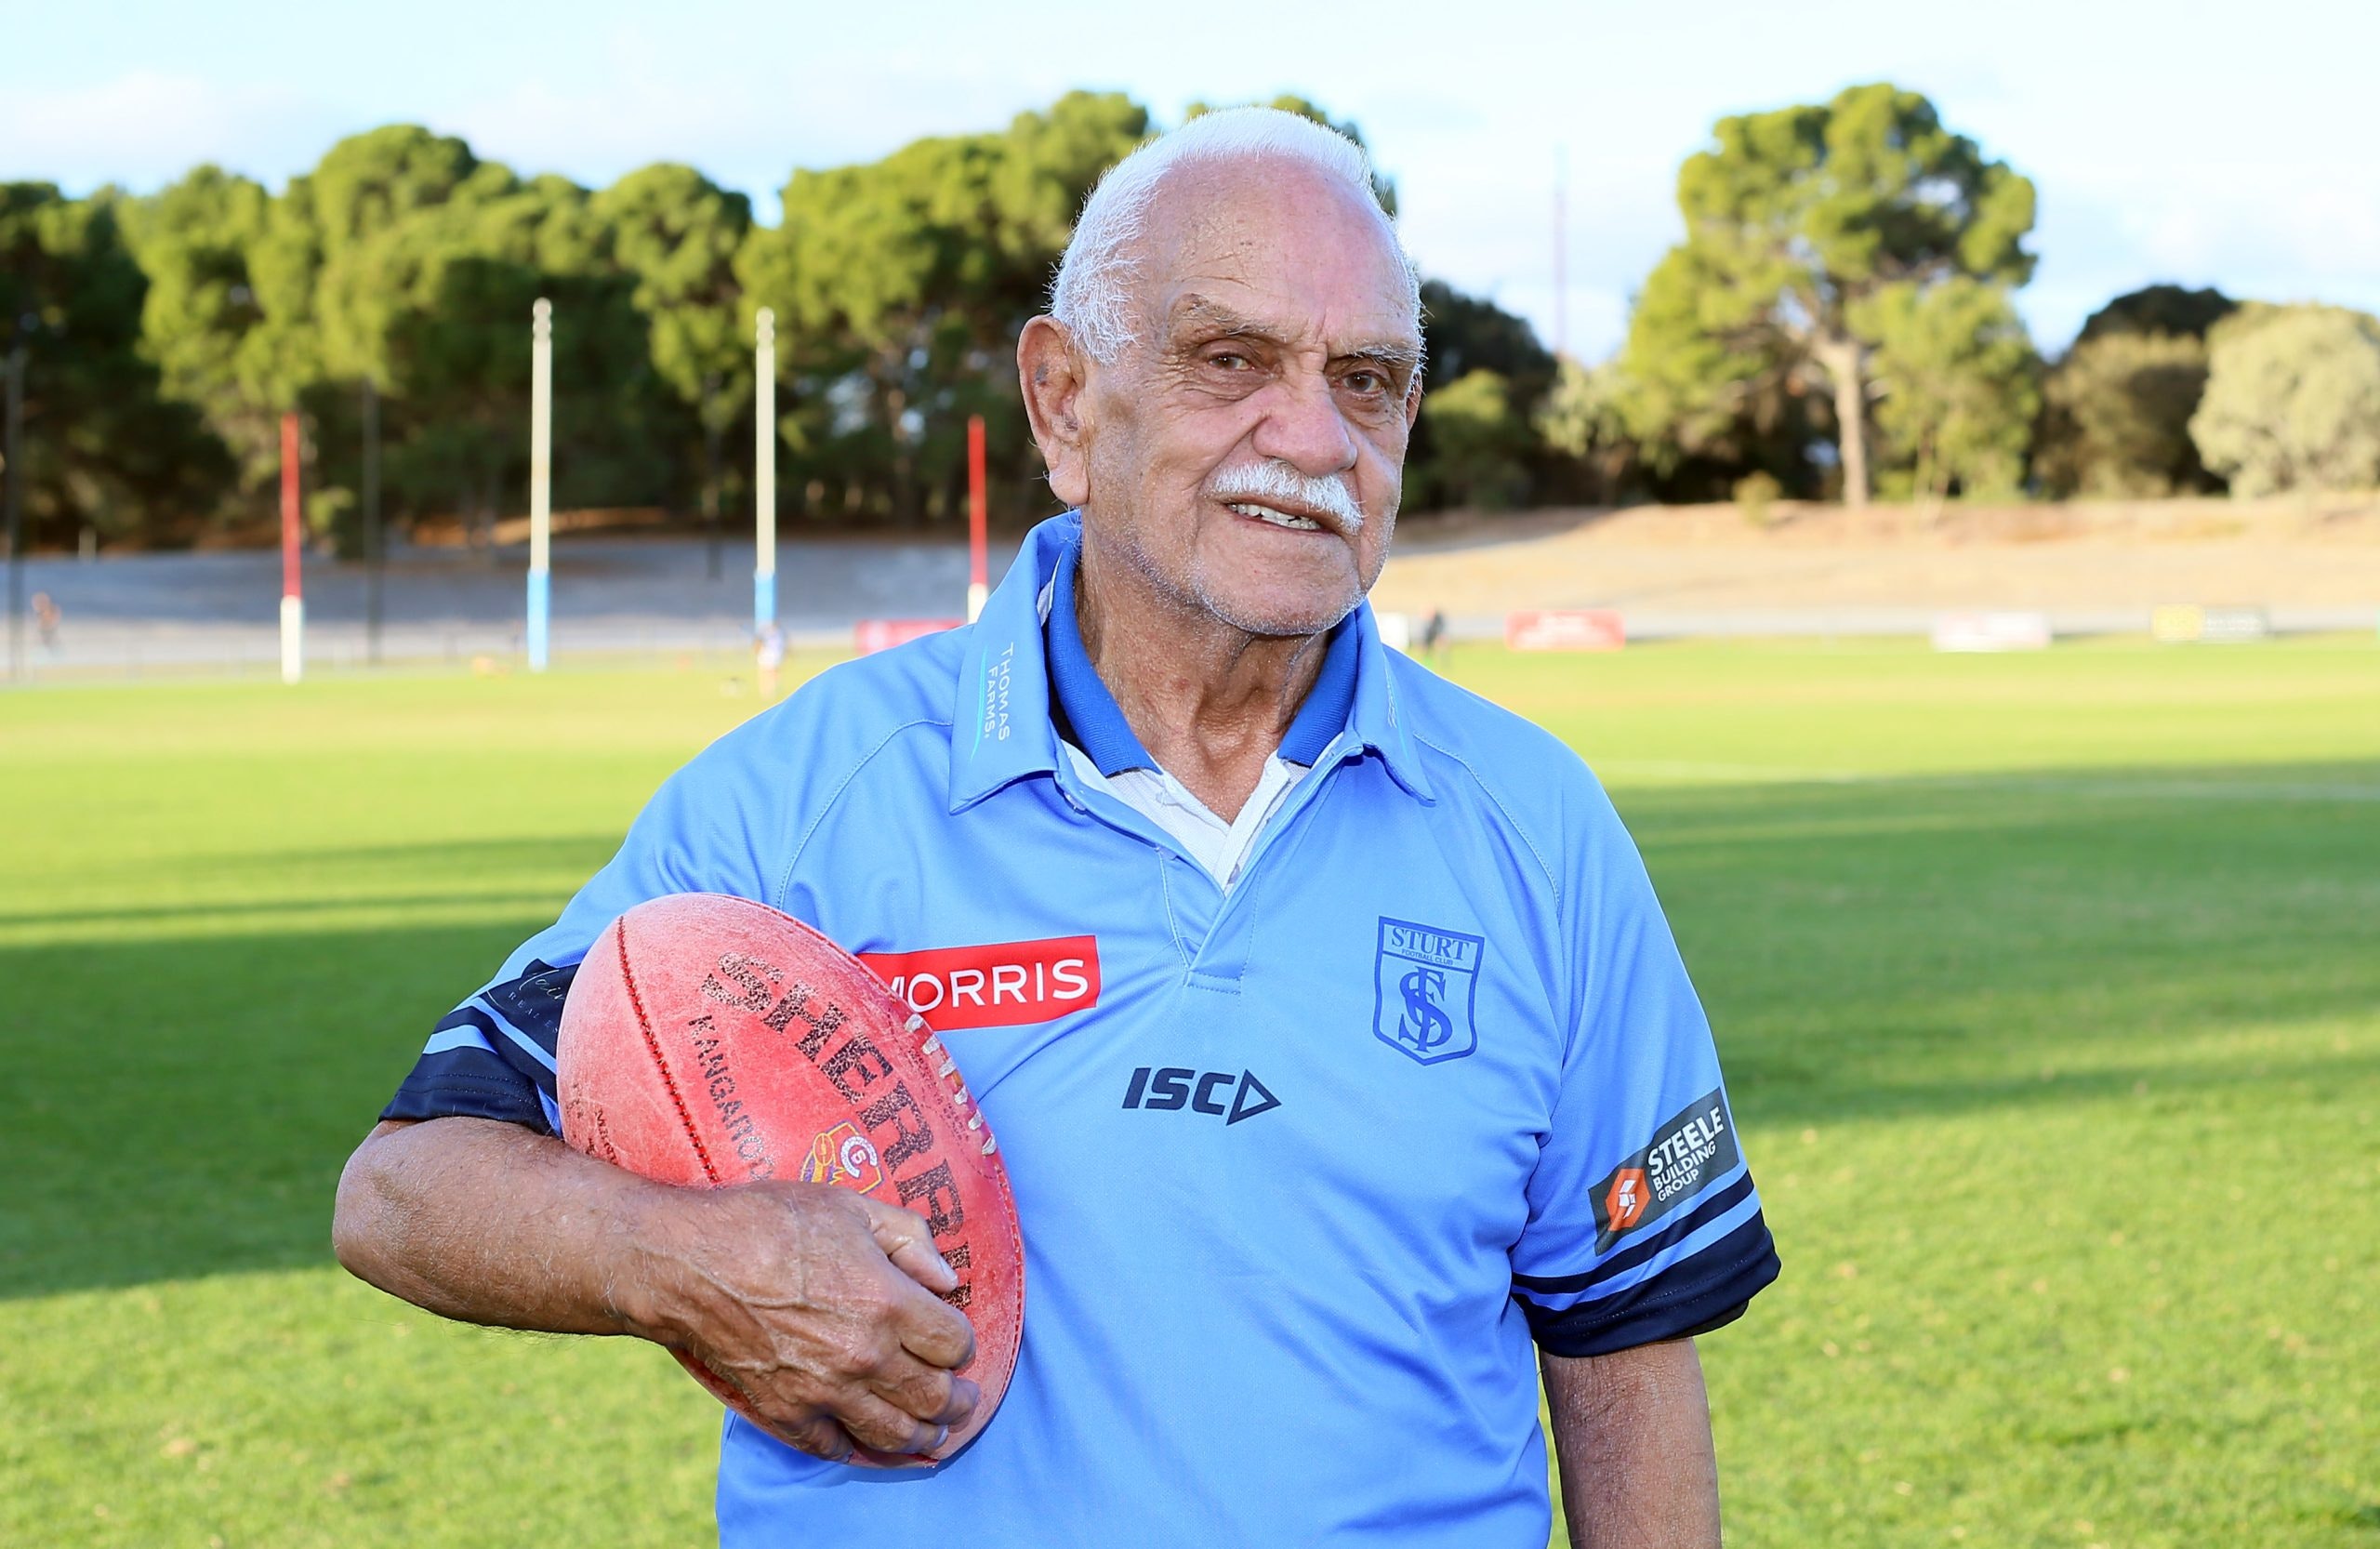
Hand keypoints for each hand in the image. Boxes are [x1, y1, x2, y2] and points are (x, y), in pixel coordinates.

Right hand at [630, 1180, 981, 1463]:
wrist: (685, 1265)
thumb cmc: (765, 1223)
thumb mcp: (848, 1205)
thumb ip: (908, 1238)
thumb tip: (947, 1277)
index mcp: (887, 1301)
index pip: (955, 1343)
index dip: (962, 1342)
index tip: (956, 1339)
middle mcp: (864, 1355)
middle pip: (934, 1397)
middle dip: (959, 1401)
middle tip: (965, 1400)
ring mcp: (824, 1391)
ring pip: (895, 1432)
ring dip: (924, 1434)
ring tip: (935, 1430)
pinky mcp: (787, 1413)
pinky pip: (837, 1447)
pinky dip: (861, 1449)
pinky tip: (871, 1443)